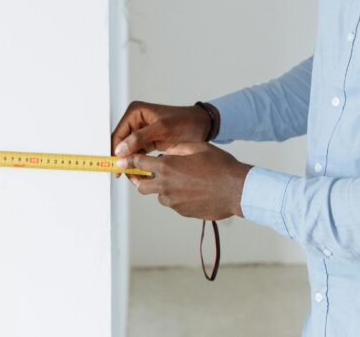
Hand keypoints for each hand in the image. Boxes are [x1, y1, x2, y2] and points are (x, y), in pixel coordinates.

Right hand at [110, 101, 212, 177]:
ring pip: (130, 151)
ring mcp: (142, 132)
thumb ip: (140, 138)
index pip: (119, 134)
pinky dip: (140, 164)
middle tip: (127, 175)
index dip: (115, 151)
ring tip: (136, 178)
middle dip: (124, 160)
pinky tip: (142, 173)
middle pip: (122, 144)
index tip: (116, 166)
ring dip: (132, 164)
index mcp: (136, 113)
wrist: (202, 125)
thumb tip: (120, 149)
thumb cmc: (185, 121)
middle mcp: (136, 121)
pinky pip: (139, 154)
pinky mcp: (149, 141)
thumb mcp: (162, 128)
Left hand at [118, 142, 251, 220]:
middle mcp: (166, 185)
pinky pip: (174, 204)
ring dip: (164, 188)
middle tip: (147, 175)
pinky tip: (193, 191)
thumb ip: (177, 148)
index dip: (130, 161)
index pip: (139, 163)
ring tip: (182, 181)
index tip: (122, 161)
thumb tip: (166, 150)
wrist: (237, 190)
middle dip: (141, 179)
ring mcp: (173, 201)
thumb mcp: (198, 148)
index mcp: (167, 166)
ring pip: (159, 195)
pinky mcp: (182, 212)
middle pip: (141, 185)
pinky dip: (178, 197)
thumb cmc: (220, 166)